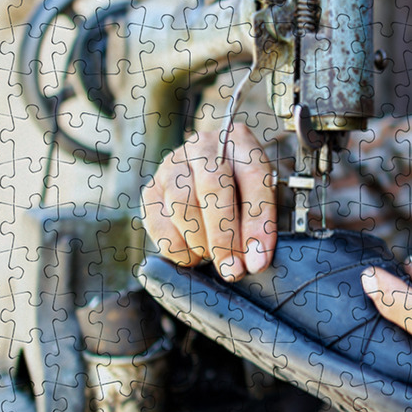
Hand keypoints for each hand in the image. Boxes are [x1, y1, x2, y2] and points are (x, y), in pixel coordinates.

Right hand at [141, 123, 275, 279]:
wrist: (209, 177)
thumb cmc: (240, 189)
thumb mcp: (261, 197)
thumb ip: (260, 224)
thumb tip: (254, 261)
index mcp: (238, 140)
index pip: (253, 177)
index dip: (257, 222)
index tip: (258, 259)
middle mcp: (203, 146)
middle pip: (212, 186)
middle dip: (224, 236)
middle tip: (233, 270)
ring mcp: (172, 165)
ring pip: (182, 206)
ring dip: (201, 241)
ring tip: (215, 255)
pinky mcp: (151, 190)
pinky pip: (158, 225)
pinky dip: (178, 248)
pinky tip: (194, 253)